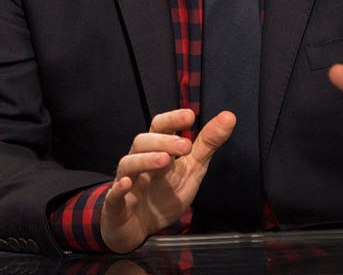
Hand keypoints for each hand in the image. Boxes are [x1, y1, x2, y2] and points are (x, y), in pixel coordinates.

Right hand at [100, 107, 234, 253]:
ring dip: (146, 159)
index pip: (159, 126)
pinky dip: (118, 188)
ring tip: (166, 160)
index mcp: (156, 150)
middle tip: (186, 145)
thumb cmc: (164, 193)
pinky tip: (126, 184)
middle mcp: (139, 161)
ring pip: (128, 163)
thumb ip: (208, 143)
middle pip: (142, 141)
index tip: (190, 116)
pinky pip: (113, 194)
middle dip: (163, 140)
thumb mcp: (192, 168)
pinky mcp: (116, 205)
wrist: (139, 227)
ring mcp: (126, 181)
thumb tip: (229, 116)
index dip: (172, 119)